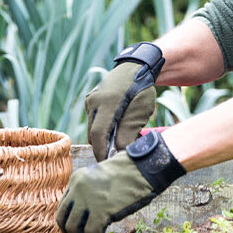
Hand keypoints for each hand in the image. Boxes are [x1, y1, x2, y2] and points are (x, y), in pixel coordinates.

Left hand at [57, 131, 184, 232]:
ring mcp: (88, 199)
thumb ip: (91, 192)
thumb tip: (88, 215)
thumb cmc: (130, 172)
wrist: (144, 167)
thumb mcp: (102, 177)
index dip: (68, 224)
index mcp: (77, 179)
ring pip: (74, 229)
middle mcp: (77, 188)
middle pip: (63, 219)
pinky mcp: (101, 210)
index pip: (63, 207)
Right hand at [85, 42, 163, 160]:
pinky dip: (102, 128)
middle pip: (93, 133)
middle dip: (102, 148)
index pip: (98, 134)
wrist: (136, 68)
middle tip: (113, 159)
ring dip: (103, 138)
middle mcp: (94, 101)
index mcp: (107, 104)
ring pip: (92, 127)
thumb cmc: (141, 90)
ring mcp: (90, 100)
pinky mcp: (90, 100)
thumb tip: (119, 152)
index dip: (101, 152)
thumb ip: (129, 133)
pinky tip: (114, 129)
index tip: (106, 164)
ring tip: (117, 144)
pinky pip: (93, 119)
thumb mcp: (140, 113)